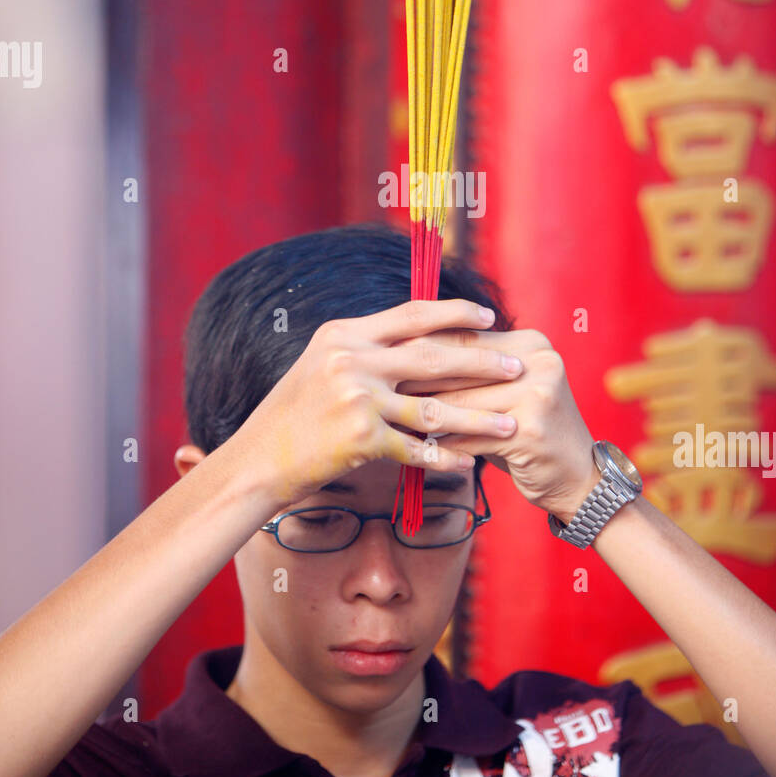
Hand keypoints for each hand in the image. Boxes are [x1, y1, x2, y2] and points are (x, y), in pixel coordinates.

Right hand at [220, 299, 525, 508]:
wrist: (258, 459)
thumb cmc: (293, 414)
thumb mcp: (321, 364)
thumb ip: (364, 348)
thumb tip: (412, 334)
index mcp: (344, 334)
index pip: (412, 313)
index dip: (455, 313)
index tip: (488, 316)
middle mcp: (352, 360)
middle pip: (433, 355)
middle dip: (482, 360)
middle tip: (518, 364)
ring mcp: (357, 399)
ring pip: (435, 407)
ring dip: (478, 417)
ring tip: (511, 423)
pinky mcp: (360, 439)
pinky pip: (417, 449)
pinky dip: (446, 458)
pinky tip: (470, 463)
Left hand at [393, 326, 596, 520]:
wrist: (578, 478)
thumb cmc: (528, 433)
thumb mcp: (504, 393)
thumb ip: (468, 372)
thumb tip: (403, 357)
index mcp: (530, 342)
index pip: (462, 336)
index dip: (418, 347)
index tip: (381, 358)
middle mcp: (538, 359)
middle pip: (459, 365)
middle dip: (414, 379)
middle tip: (375, 388)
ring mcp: (538, 392)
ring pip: (460, 402)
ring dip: (421, 415)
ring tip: (387, 419)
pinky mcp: (531, 428)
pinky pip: (470, 436)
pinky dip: (440, 445)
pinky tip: (414, 451)